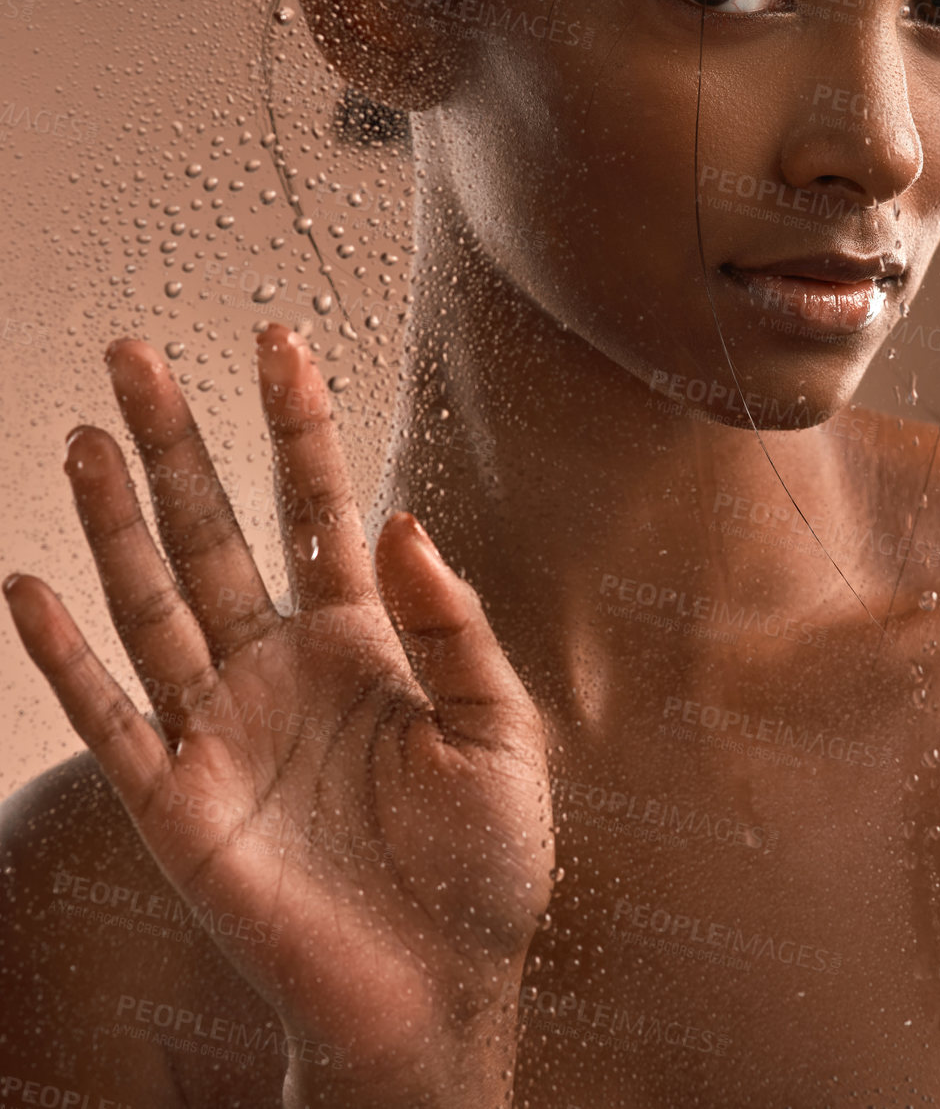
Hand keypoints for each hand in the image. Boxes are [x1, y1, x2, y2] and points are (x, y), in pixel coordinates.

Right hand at [4, 325, 553, 1104]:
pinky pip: (110, 716)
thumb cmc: (482, 865)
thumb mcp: (499, 729)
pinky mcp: (176, 802)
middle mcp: (277, 667)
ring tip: (89, 432)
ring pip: (153, 600)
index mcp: (360, 641)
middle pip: (213, 531)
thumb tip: (401, 520)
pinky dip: (66, 655)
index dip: (296, 425)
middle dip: (178, 443)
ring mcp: (220, 728)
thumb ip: (453, 625)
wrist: (438, 994)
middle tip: (137, 353)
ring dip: (116, 521)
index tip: (277, 340)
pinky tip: (32, 587)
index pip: (317, 506)